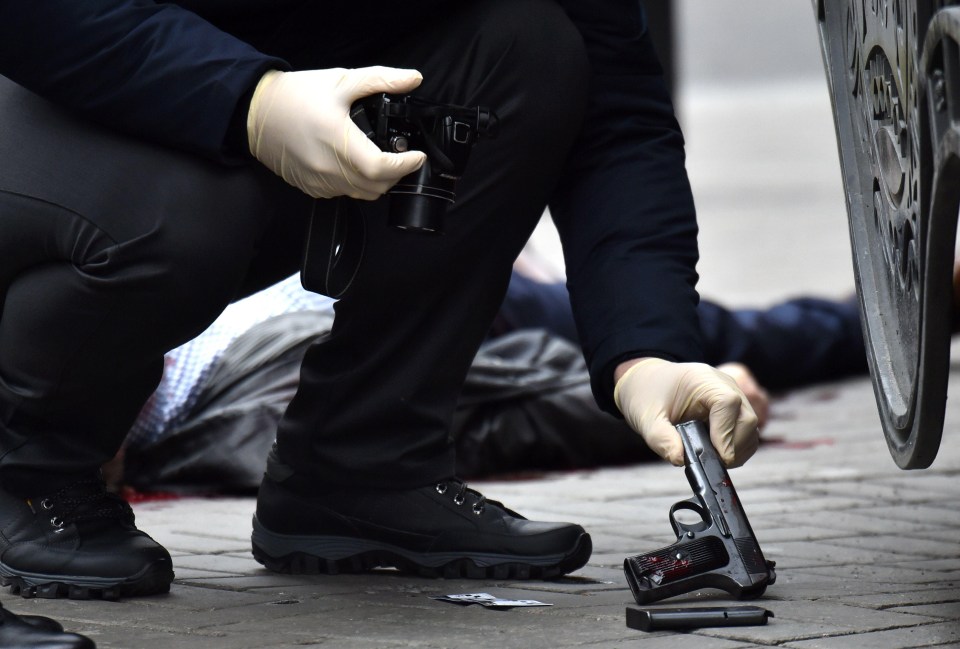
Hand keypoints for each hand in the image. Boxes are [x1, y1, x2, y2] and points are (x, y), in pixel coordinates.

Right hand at [247, 67, 426, 198]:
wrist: (255, 112)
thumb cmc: (295, 95)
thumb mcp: (341, 81)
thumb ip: (380, 80)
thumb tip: (412, 78)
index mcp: (338, 141)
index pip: (381, 168)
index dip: (405, 165)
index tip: (417, 156)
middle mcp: (329, 168)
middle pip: (376, 187)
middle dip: (396, 174)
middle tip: (402, 157)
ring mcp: (319, 182)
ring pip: (361, 194)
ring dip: (377, 181)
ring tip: (381, 161)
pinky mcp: (311, 188)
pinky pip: (343, 193)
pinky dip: (356, 184)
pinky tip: (354, 164)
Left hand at [613, 357, 758, 467]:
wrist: (647, 383)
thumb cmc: (647, 396)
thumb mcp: (646, 419)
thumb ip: (661, 439)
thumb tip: (681, 459)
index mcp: (702, 379)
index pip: (728, 403)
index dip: (726, 432)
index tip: (718, 457)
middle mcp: (724, 385)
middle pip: (747, 417)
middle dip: (734, 446)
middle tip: (713, 464)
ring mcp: (733, 396)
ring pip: (751, 427)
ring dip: (738, 450)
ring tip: (714, 460)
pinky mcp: (735, 410)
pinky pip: (747, 432)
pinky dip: (738, 448)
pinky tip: (718, 455)